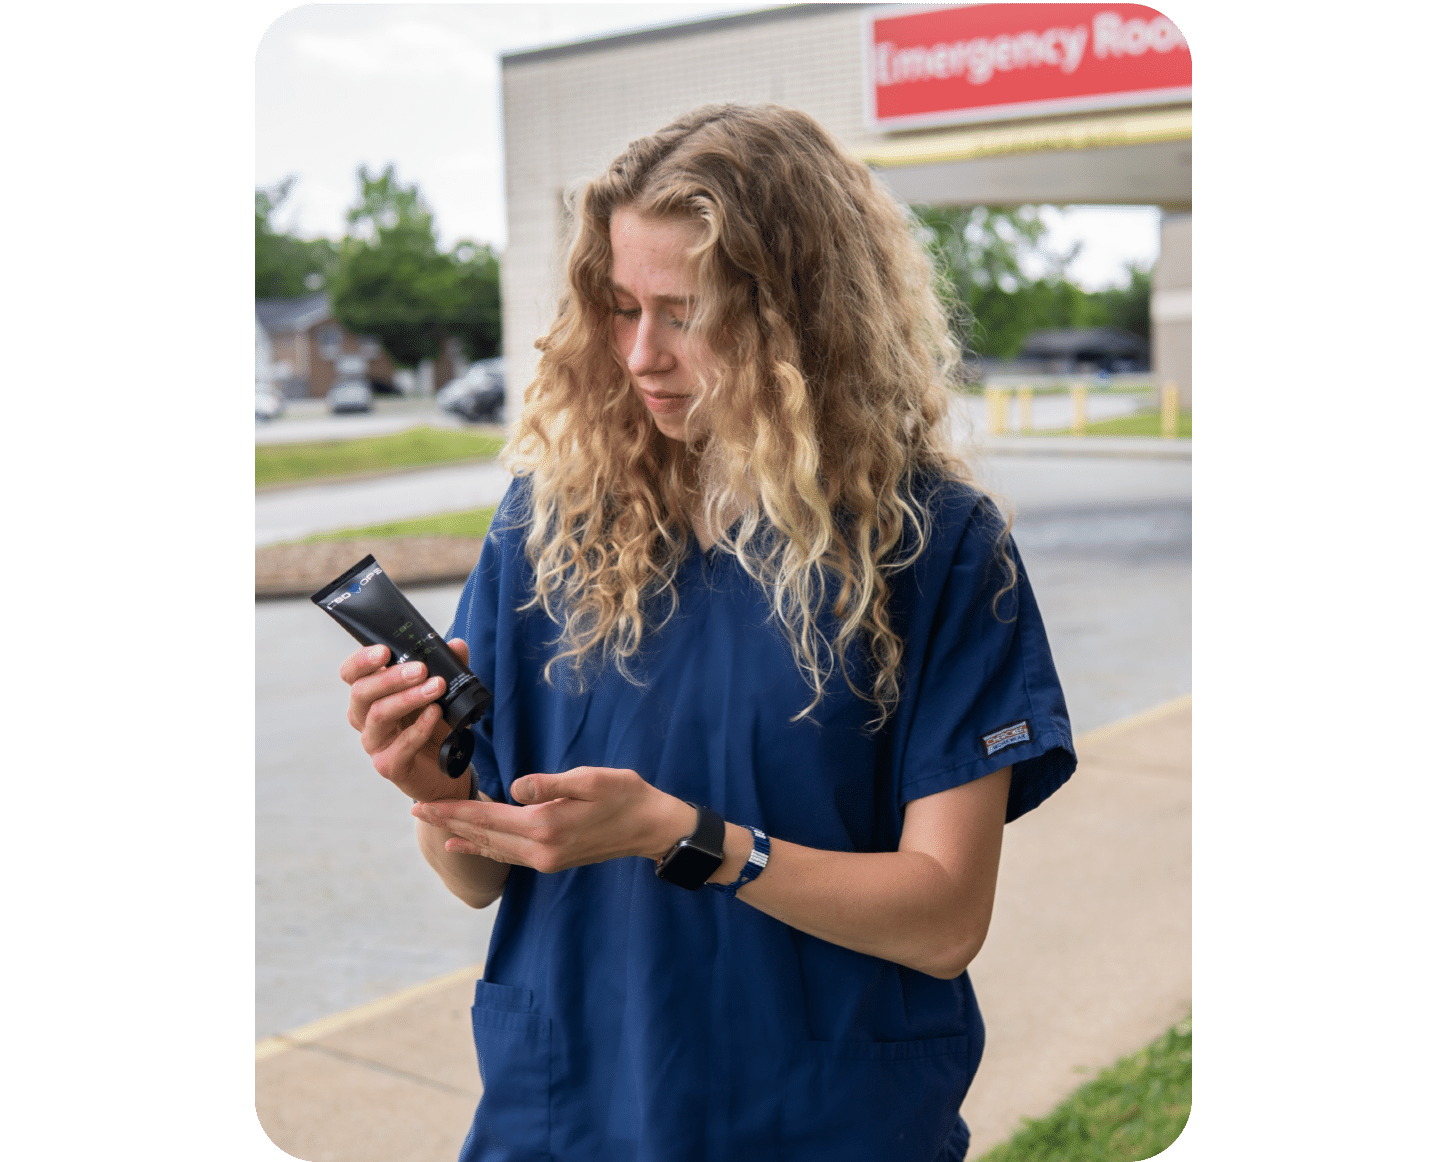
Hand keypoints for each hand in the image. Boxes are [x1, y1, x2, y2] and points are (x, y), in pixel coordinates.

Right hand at [339, 638, 474, 802]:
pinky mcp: (388, 765)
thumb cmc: (435, 725)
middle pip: (361, 692)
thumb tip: (457, 645)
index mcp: (371, 694)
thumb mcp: (444, 691)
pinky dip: (419, 728)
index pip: (351, 674)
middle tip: (421, 669)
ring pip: (379, 715)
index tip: (385, 651)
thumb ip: (449, 667)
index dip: (362, 661)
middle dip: (391, 677)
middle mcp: (364, 718)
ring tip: (437, 687)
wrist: (445, 769)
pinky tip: (435, 714)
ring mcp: (374, 743)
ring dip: (408, 698)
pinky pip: (399, 746)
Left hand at [410, 767, 695, 872]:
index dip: (452, 810)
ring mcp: (546, 859)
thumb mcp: (591, 780)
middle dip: (447, 823)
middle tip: (415, 811)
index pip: (486, 817)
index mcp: (545, 826)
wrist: (653, 828)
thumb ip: (550, 784)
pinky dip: (483, 847)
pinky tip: (468, 845)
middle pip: (482, 835)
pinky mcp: (552, 859)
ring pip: (492, 847)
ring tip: (434, 826)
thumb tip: (515, 787)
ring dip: (461, 835)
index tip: (422, 804)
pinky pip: (507, 854)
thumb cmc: (626, 796)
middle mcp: (540, 850)